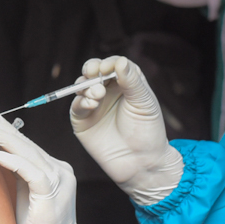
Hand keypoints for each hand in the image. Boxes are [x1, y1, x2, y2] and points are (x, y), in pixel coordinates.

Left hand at [0, 99, 88, 223]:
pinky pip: (34, 174)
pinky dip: (16, 163)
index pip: (21, 142)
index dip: (1, 125)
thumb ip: (10, 177)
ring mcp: (58, 181)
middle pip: (23, 142)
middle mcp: (57, 170)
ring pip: (27, 152)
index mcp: (49, 169)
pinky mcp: (53, 196)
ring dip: (2, 138)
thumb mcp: (19, 198)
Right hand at [70, 56, 185, 206]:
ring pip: (82, 86)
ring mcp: (94, 105)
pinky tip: (91, 104)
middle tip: (93, 72)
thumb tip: (120, 61)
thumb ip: (132, 80)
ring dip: (86, 86)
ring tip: (97, 95)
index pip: (113, 65)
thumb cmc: (148, 131)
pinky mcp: (82, 120)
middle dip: (91, 68)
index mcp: (126, 83)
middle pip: (93, 71)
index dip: (108, 63)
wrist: (141, 163)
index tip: (108, 68)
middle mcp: (108, 91)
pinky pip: (76, 105)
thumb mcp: (144, 102)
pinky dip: (81, 101)